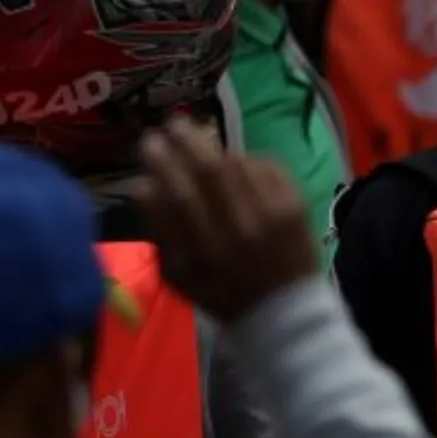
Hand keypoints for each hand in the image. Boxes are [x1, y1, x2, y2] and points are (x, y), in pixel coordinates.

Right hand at [134, 122, 320, 323]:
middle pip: (207, 171)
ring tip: (202, 144)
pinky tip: (238, 164)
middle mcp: (237, 230)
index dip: (160, 164)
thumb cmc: (222, 295)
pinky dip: (248, 159)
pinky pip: (266, 166)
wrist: (284, 312)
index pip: (176, 194)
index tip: (149, 144)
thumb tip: (142, 186)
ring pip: (236, 164)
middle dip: (185, 141)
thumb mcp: (178, 277)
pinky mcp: (294, 206)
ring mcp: (270, 216)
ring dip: (215, 149)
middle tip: (173, 125)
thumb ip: (158, 234)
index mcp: (203, 252)